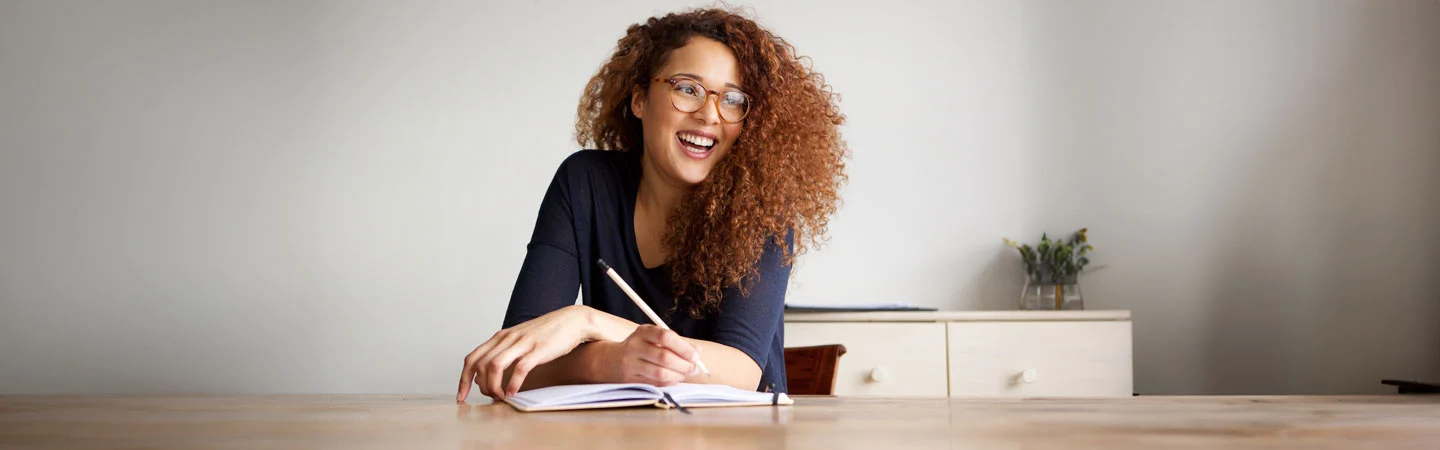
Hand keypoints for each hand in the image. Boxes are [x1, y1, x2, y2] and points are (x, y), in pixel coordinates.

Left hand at [457, 305, 592, 401]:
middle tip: (489, 397)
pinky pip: (519, 369)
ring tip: (500, 397)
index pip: (472, 358)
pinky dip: (513, 384)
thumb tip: (487, 374)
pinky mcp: (538, 350)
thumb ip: (503, 352)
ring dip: (493, 386)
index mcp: (501, 337)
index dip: (463, 379)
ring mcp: (522, 343)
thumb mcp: (519, 339)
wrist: (572, 321)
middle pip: (479, 364)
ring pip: (494, 366)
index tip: (461, 396)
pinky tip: (513, 393)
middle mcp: (507, 339)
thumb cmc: (547, 333)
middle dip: (479, 386)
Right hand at [608, 325, 702, 386]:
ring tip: (684, 374)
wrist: (611, 361)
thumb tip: (698, 352)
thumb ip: (676, 343)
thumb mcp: (654, 339)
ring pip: (660, 373)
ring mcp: (630, 364)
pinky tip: (673, 379)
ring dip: (678, 376)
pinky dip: (669, 383)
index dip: (683, 347)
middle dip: (684, 365)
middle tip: (694, 368)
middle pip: (664, 357)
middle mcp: (634, 346)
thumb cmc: (641, 348)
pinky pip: (655, 384)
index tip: (695, 356)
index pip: (665, 337)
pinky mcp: (629, 380)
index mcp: (643, 332)